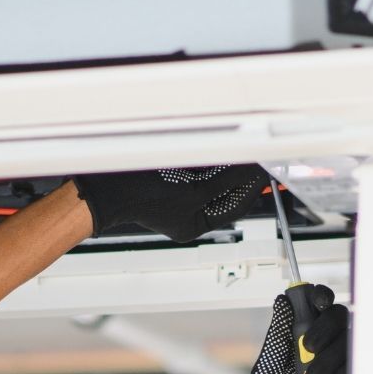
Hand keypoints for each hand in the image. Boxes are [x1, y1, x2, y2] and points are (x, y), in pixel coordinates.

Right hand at [72, 165, 270, 242]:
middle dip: (239, 175)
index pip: (236, 206)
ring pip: (211, 177)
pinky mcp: (168, 178)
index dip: (252, 188)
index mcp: (194, 224)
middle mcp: (187, 212)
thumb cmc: (140, 197)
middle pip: (225, 191)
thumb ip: (225, 182)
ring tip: (236, 152)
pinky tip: (210, 149)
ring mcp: (177, 194)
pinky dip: (205, 160)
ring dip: (223, 165)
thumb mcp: (192, 191)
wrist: (107, 186)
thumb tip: (250, 174)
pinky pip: (194, 168)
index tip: (265, 172)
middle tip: (254, 158)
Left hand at [251, 284, 349, 373]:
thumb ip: (276, 337)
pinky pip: (358, 365)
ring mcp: (345, 363)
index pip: (314, 305)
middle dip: (321, 329)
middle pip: (336, 314)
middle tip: (306, 346)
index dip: (317, 296)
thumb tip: (282, 302)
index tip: (314, 299)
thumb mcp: (268, 373)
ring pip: (348, 339)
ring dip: (326, 360)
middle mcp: (325, 347)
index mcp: (300, 340)